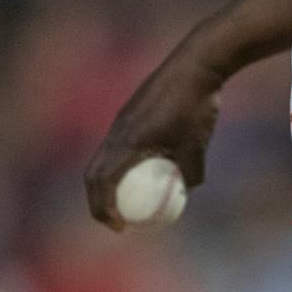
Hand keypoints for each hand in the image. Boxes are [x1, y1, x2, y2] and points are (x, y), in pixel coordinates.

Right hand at [85, 65, 219, 231]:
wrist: (196, 65)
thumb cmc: (198, 106)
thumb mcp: (197, 146)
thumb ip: (191, 173)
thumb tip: (187, 191)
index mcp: (129, 142)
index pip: (103, 182)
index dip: (104, 208)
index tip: (119, 226)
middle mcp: (118, 131)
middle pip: (94, 173)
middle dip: (99, 201)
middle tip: (116, 221)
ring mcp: (121, 121)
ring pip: (103, 158)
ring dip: (107, 182)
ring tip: (124, 201)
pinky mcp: (129, 114)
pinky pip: (116, 145)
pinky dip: (119, 164)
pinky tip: (140, 171)